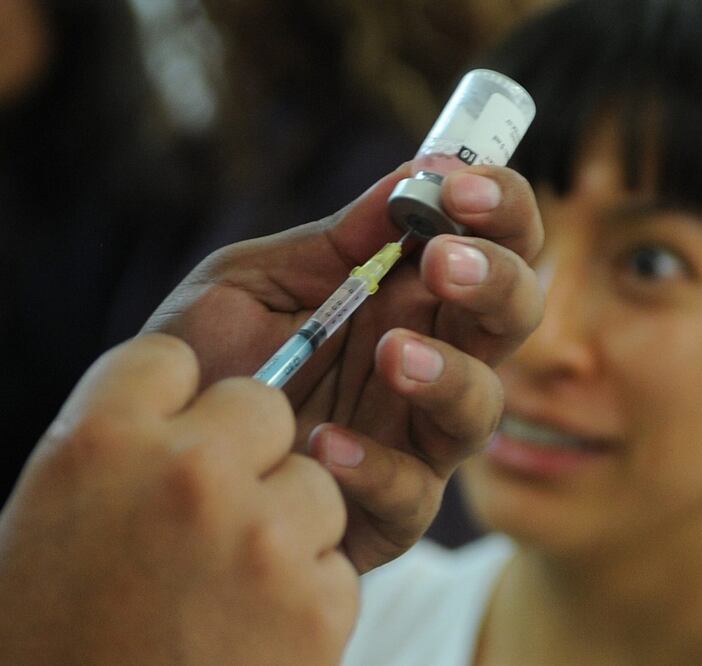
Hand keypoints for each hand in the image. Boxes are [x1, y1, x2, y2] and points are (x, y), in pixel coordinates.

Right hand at [0, 335, 356, 664]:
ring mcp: (259, 534)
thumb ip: (124, 444)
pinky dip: (307, 589)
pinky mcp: (318, 599)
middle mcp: (184, 472)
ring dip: (286, 522)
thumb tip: (188, 395)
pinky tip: (254, 632)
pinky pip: (335, 554)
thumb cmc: (57, 637)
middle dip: (248, 448)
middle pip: (259, 403)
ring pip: (314, 477)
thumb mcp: (55, 520)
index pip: (168, 360)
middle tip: (217, 509)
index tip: (178, 429)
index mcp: (98, 442)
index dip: (176, 398)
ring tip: (230, 587)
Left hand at [143, 164, 543, 571]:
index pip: (494, 242)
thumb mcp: (256, 281)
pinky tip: (322, 443)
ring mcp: (415, 435)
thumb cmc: (212, 356)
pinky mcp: (392, 508)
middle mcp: (431, 357)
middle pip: (515, 313)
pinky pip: (413, 492)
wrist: (158, 451)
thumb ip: (334, 240)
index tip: (458, 184)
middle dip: (495, 279)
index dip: (500, 207)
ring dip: (452, 374)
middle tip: (439, 264)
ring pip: (484, 406)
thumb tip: (413, 172)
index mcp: (408, 294)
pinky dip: (377, 466)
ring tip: (391, 354)